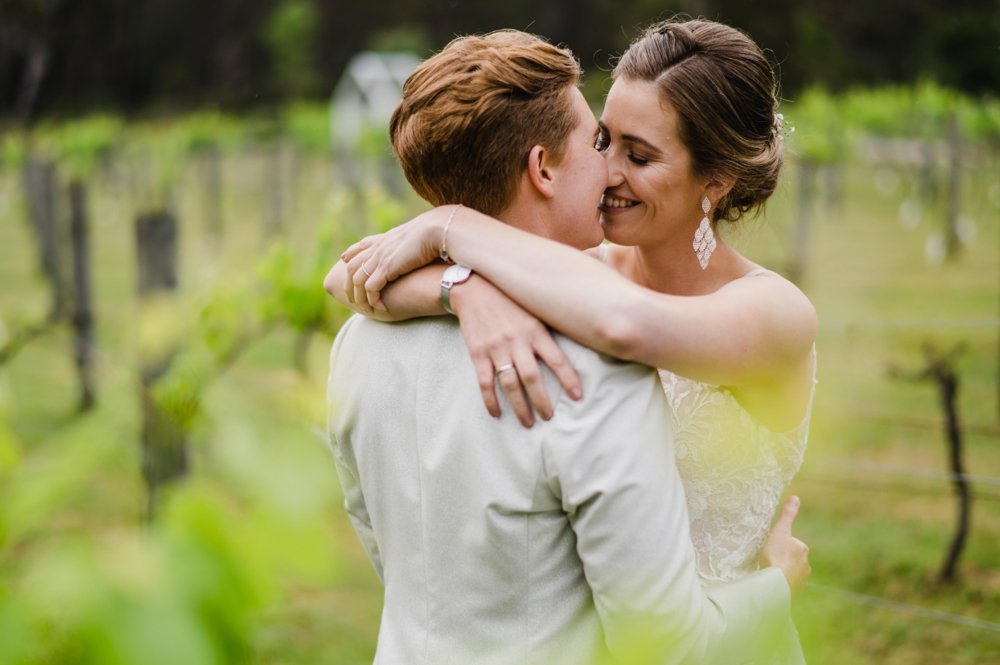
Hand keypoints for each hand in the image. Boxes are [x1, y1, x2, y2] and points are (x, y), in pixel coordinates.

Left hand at [341, 206, 454, 310]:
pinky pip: (371, 288)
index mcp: (385, 238)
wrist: (437, 230)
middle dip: (348, 284)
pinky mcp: (387, 268)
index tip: (344, 260)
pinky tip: (379, 307)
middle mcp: (378, 248)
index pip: (361, 245)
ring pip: (357, 280)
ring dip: (358, 296)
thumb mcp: (419, 235)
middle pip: (352, 266)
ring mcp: (380, 258)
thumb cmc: (435, 233)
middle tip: (351, 298)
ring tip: (362, 308)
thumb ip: (412, 241)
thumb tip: (420, 246)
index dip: (351, 253)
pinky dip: (372, 300)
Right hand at [453, 278, 581, 426]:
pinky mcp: (478, 353)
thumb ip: (551, 326)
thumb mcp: (534, 308)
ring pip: (510, 383)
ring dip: (519, 406)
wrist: (474, 287)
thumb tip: (580, 335)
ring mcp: (496, 348)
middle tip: (548, 417)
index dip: (568, 380)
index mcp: (535, 330)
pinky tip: (497, 414)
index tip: (578, 397)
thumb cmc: (510, 299)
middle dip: (542, 401)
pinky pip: (485, 382)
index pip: (557, 360)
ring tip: (528, 423)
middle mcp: (517, 341)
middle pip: (532, 377)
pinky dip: (490, 400)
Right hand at [759, 495, 810, 595]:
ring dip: (784, 573)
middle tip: (769, 561)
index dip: (781, 545)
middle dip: (784, 560)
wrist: (776, 583)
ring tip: (770, 574)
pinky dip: (782, 584)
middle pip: (793, 559)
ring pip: (791, 573)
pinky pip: (789, 585)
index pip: (792, 544)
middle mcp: (806, 564)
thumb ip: (788, 515)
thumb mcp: (779, 531)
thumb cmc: (776, 555)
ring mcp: (801, 579)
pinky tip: (773, 584)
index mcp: (802, 549)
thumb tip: (796, 497)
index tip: (771, 549)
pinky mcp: (795, 591)